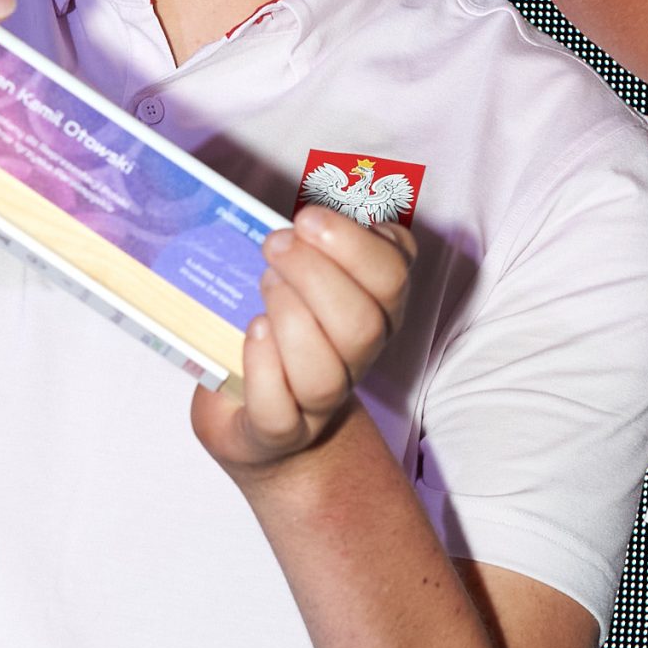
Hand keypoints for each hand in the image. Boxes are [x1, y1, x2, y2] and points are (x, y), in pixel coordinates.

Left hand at [191, 206, 414, 474]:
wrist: (257, 419)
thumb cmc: (278, 332)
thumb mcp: (301, 279)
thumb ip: (314, 243)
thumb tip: (301, 215)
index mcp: (375, 311)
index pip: (394, 276)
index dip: (355, 244)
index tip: (308, 218)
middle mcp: (357, 359)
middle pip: (364, 325)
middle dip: (316, 275)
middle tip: (276, 245)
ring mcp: (319, 403)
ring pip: (327, 373)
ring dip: (292, 319)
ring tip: (264, 285)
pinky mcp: (277, 432)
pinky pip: (278, 410)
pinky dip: (264, 367)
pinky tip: (253, 331)